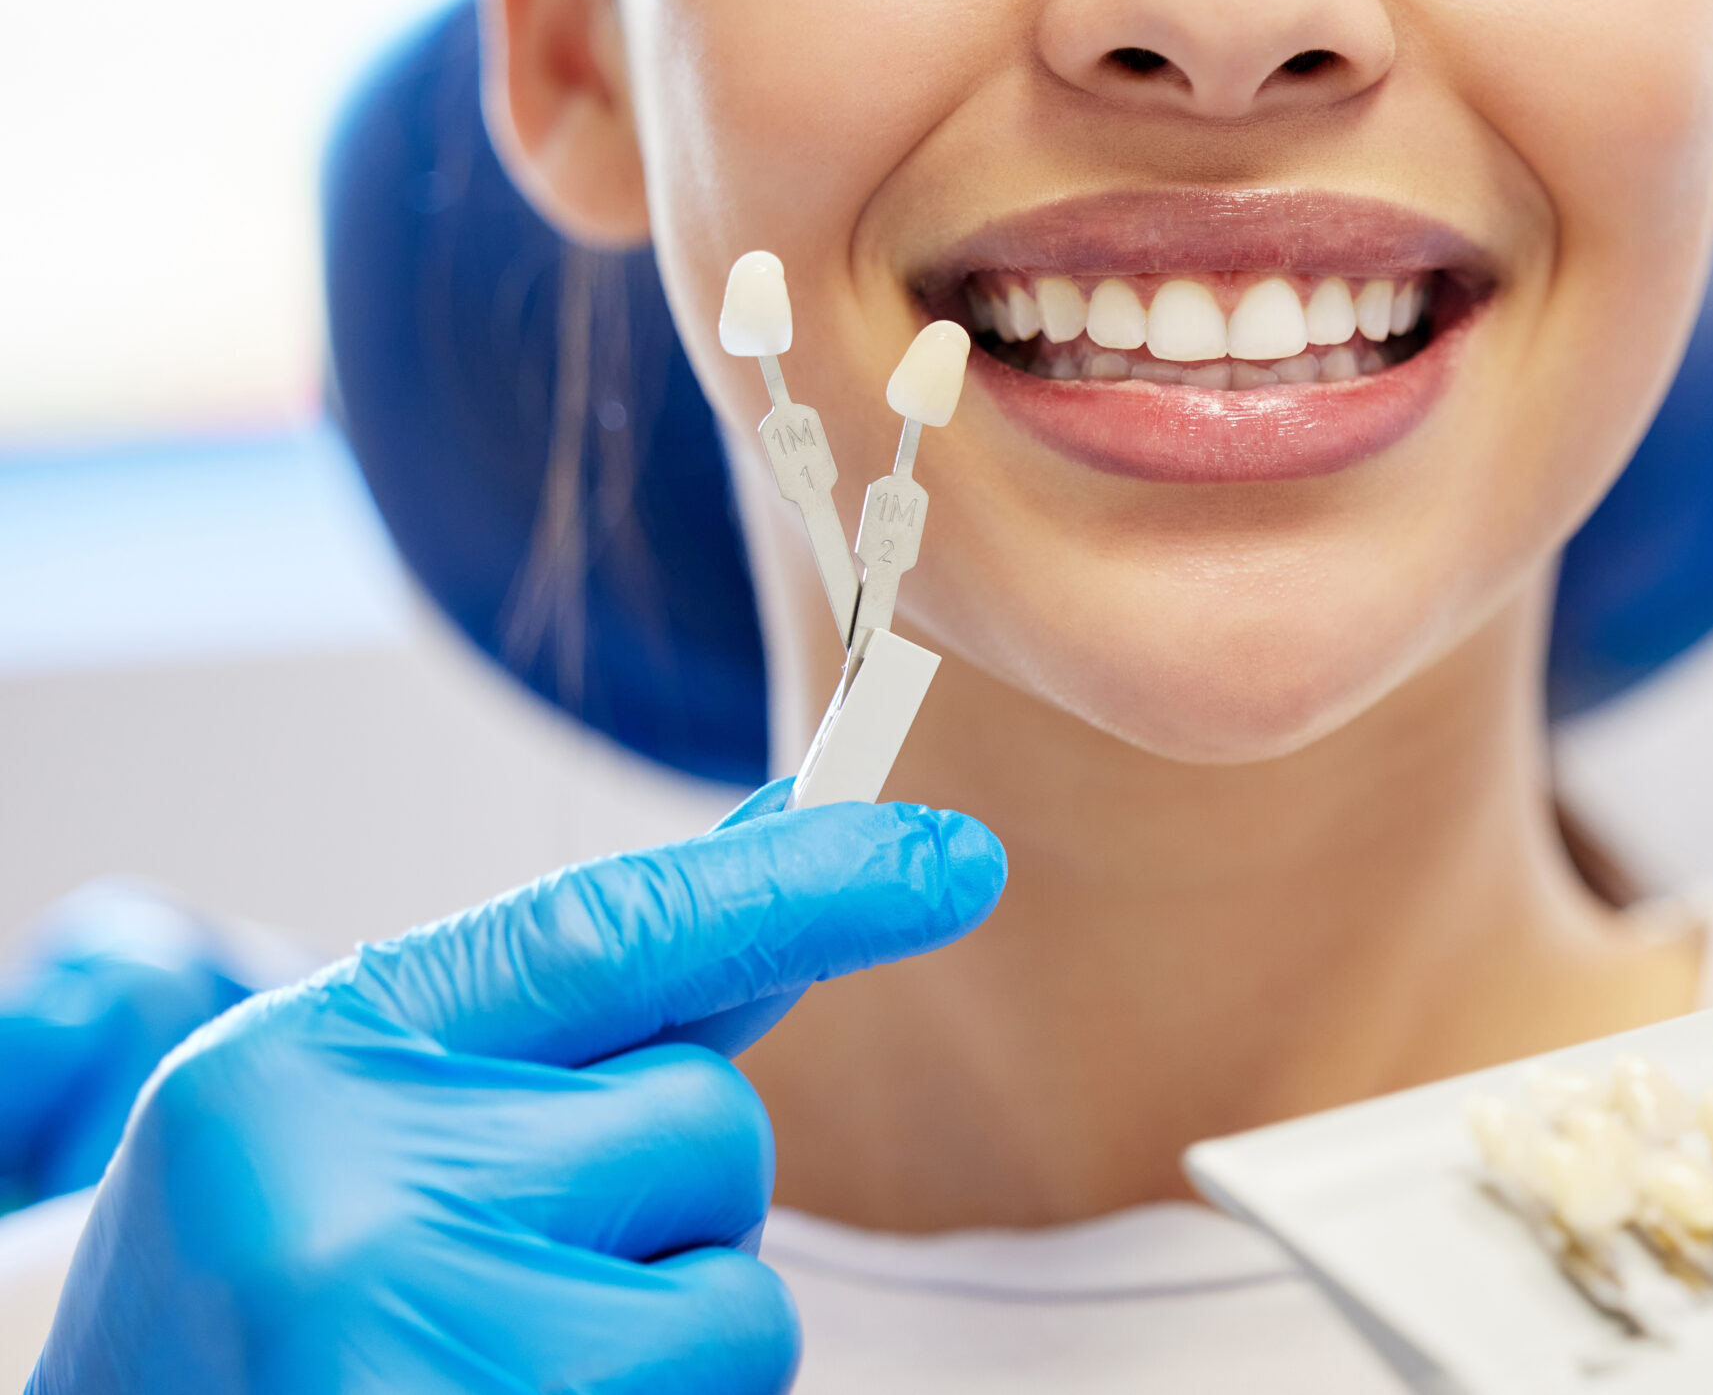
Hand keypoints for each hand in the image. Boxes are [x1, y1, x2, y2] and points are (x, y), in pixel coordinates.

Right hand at [29, 781, 1005, 1394]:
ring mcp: (424, 1353)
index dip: (799, 886)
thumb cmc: (264, 1286)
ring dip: (671, 1333)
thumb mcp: (369, 1110)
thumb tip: (786, 857)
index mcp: (309, 1063)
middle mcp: (354, 1199)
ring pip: (741, 1302)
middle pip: (711, 1128)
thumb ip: (575, 1019)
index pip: (605, 933)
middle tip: (510, 1262)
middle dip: (668, 1197)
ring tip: (501, 1360)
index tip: (959, 860)